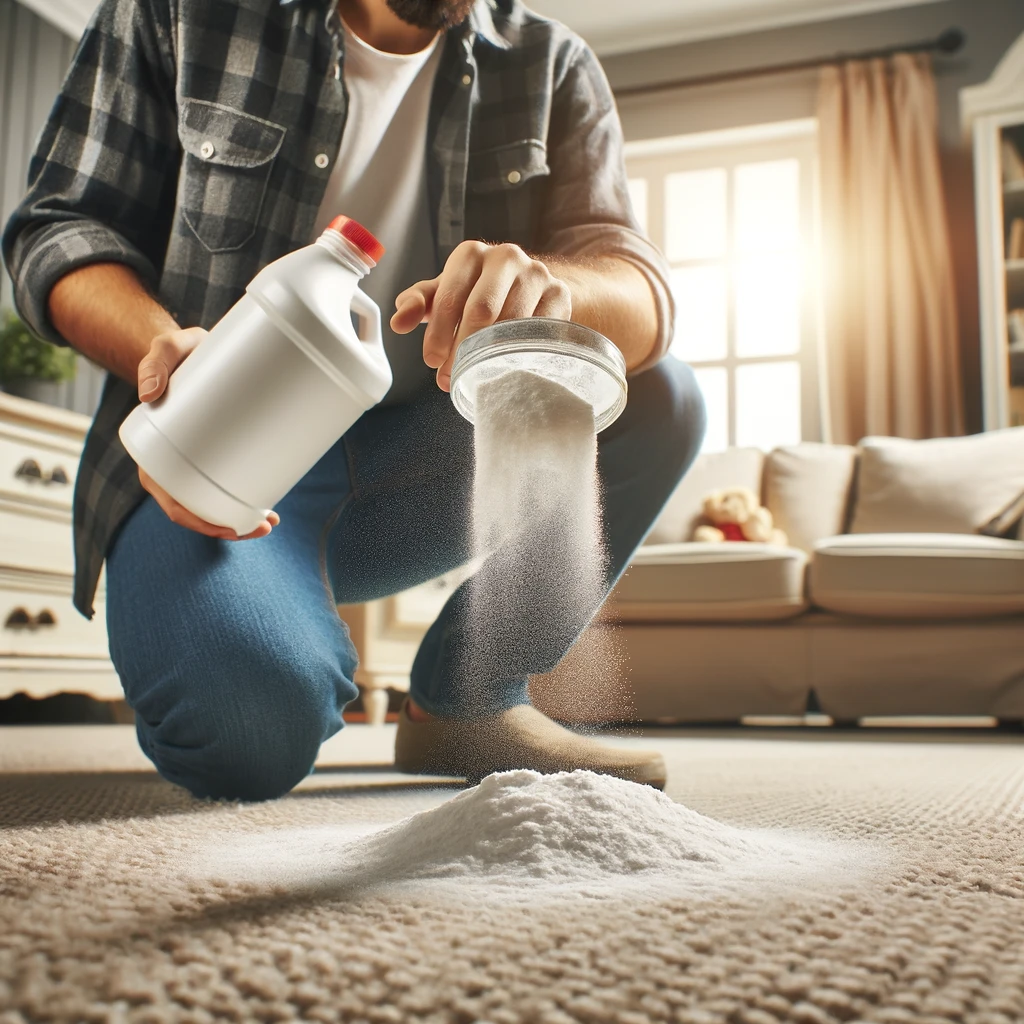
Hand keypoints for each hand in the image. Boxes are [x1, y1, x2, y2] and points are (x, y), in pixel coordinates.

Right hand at [134, 326, 279, 539]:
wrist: (195, 349)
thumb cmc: (180, 353)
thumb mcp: (167, 349)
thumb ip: (156, 361)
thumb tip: (149, 394)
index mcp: (152, 451)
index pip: (172, 500)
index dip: (199, 520)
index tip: (230, 527)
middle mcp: (170, 464)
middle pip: (196, 510)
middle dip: (228, 527)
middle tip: (265, 525)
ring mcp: (193, 461)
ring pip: (212, 505)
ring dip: (239, 522)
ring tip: (270, 522)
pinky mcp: (216, 453)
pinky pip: (223, 487)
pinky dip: (241, 503)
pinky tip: (264, 510)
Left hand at [390, 241, 571, 390]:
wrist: (529, 286)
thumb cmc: (478, 291)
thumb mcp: (445, 293)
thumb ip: (419, 303)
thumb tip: (398, 322)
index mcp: (471, 254)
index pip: (450, 297)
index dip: (438, 333)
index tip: (432, 361)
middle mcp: (505, 257)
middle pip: (481, 311)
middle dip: (462, 349)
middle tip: (451, 377)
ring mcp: (537, 274)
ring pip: (512, 323)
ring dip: (491, 357)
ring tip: (478, 376)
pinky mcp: (560, 294)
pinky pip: (540, 330)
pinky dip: (523, 352)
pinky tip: (510, 366)